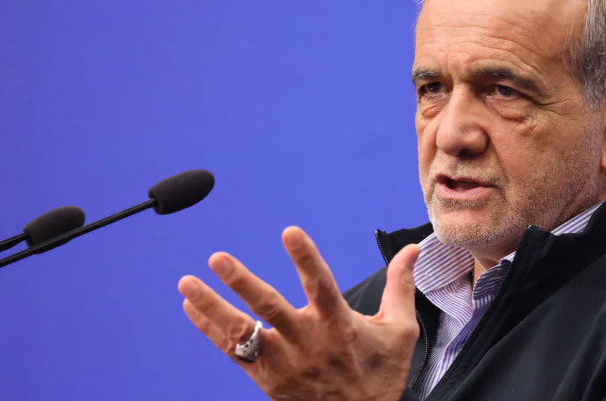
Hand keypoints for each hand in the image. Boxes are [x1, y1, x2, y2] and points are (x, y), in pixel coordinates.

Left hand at [178, 226, 420, 400]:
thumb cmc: (381, 375)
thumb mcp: (400, 330)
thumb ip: (400, 285)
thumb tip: (413, 249)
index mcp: (339, 326)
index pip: (321, 284)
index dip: (305, 258)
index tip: (289, 232)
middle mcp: (307, 342)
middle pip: (269, 308)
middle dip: (240, 283)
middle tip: (218, 259)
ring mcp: (283, 363)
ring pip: (242, 332)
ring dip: (212, 306)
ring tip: (187, 283)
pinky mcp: (268, 379)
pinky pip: (234, 353)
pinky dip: (211, 330)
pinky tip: (192, 307)